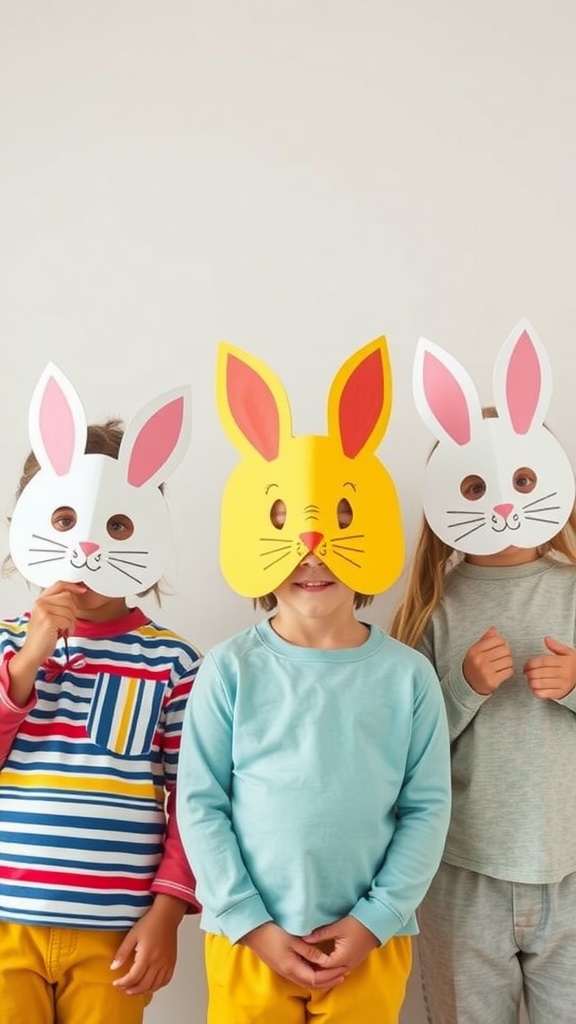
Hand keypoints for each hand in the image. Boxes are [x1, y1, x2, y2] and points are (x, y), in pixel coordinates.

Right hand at [8, 582, 86, 706]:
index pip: (59, 584)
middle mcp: (40, 603)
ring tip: (61, 629)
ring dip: (71, 622)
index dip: (73, 586)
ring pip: (70, 610)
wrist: (33, 652)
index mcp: (40, 600)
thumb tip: (74, 594)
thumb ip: (58, 604)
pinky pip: (69, 620)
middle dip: (72, 612)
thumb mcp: (48, 616)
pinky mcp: (49, 620)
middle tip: (64, 623)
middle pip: (68, 598)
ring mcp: (44, 611)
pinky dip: (69, 629)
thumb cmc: (43, 636)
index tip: (82, 590)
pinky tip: (61, 633)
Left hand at [111, 895, 186, 994]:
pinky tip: (150, 984)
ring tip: (134, 988)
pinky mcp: (172, 962)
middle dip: (131, 990)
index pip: (133, 977)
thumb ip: (122, 952)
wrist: (167, 916)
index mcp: (146, 956)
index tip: (116, 983)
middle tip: (123, 988)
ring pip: (155, 986)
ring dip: (143, 990)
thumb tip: (114, 967)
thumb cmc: (150, 923)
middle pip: (144, 985)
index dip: (122, 983)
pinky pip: (165, 980)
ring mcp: (166, 964)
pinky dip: (157, 986)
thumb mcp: (132, 935)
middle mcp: (158, 962)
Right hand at [240, 922, 347, 988]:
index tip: (343, 969)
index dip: (330, 976)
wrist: (252, 932)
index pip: (316, 978)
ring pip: (306, 981)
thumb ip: (309, 950)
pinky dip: (313, 975)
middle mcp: (289, 973)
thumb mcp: (293, 940)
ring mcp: (284, 971)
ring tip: (334, 973)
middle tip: (343, 974)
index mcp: (292, 967)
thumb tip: (324, 960)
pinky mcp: (282, 966)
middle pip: (313, 983)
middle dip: (329, 980)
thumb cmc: (272, 933)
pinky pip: (301, 976)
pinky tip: (318, 968)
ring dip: (322, 979)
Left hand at [302, 916, 378, 973]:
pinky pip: (338, 970)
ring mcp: (350, 966)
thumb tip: (304, 938)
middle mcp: (346, 966)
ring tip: (310, 963)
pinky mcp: (352, 963)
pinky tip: (323, 962)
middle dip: (315, 969)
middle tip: (303, 962)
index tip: (301, 957)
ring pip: (333, 973)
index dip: (311, 963)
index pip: (322, 967)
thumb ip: (320, 934)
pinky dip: (330, 969)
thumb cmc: (356, 924)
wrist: (374, 925)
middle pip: (327, 974)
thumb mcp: (337, 928)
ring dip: (323, 970)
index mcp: (341, 959)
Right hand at [462, 626, 513, 694]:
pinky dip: (508, 671)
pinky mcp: (492, 681)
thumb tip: (494, 629)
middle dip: (506, 653)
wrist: (468, 684)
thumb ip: (485, 639)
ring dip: (508, 662)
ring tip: (502, 664)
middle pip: (505, 650)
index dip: (502, 642)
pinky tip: (502, 671)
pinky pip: (509, 671)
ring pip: (508, 661)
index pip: (497, 640)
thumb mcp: (475, 651)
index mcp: (475, 651)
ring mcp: (485, 671)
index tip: (501, 646)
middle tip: (502, 657)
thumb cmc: (473, 665)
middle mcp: (479, 660)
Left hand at [524, 636, 575, 699]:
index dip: (531, 663)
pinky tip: (534, 687)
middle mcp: (564, 673)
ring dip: (531, 681)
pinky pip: (544, 693)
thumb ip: (556, 646)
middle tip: (526, 672)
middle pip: (540, 673)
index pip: (543, 662)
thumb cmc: (573, 665)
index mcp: (564, 662)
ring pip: (541, 683)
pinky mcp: (560, 693)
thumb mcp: (568, 653)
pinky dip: (536, 690)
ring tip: (529, 679)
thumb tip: (546, 639)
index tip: (526, 665)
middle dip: (529, 673)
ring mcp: (562, 684)